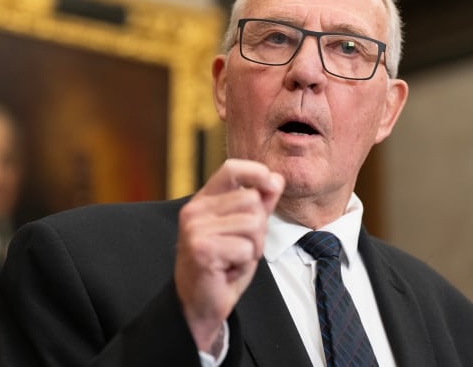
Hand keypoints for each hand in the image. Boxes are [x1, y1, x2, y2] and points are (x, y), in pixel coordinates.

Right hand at [175, 159, 284, 352]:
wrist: (200, 303)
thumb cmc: (223, 265)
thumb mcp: (246, 231)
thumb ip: (260, 204)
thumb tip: (277, 178)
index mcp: (204, 201)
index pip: (232, 169)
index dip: (257, 172)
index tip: (271, 183)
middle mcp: (195, 210)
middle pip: (252, 201)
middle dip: (258, 229)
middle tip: (240, 247)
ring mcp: (195, 229)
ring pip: (253, 224)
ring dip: (252, 248)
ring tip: (234, 258)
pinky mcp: (202, 249)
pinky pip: (246, 248)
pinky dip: (244, 264)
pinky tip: (227, 270)